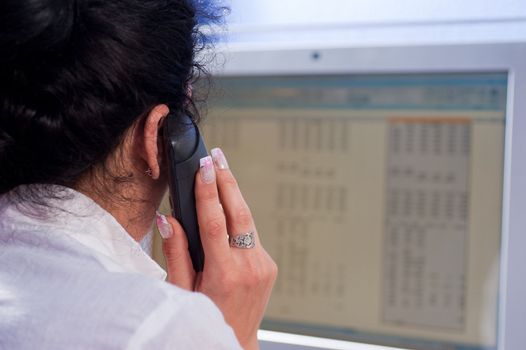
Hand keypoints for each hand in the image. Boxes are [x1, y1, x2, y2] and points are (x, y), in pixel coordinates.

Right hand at [160, 148, 277, 349]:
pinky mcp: (269, 264)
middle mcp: (249, 266)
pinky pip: (252, 233)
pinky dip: (239, 216)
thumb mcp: (182, 290)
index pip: (214, 222)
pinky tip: (228, 202)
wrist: (236, 341)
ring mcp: (263, 265)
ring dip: (234, 194)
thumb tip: (169, 219)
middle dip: (227, 180)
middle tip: (216, 156)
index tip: (203, 167)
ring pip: (248, 220)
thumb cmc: (204, 319)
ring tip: (222, 170)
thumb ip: (176, 254)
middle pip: (239, 212)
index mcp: (224, 273)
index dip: (208, 191)